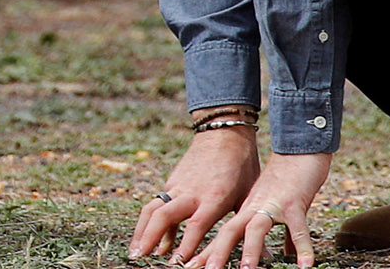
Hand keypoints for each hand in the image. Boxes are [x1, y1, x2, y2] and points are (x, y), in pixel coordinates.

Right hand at [131, 128, 259, 263]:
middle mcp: (191, 192)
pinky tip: (147, 239)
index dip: (185, 246)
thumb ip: (241, 226)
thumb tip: (256, 255)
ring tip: (134, 252)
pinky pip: (157, 205)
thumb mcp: (246, 197)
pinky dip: (149, 223)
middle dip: (149, 238)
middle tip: (140, 257)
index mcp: (214, 197)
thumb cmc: (241, 168)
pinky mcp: (172, 182)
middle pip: (163, 215)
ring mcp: (178, 186)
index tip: (175, 263)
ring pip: (153, 209)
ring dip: (141, 231)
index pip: (196, 225)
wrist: (224, 134)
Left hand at [192, 152, 331, 268]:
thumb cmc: (286, 179)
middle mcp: (254, 207)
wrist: (299, 149)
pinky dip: (302, 248)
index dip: (206, 251)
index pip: (222, 234)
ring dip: (250, 250)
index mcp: (246, 209)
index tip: (189, 266)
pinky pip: (298, 228)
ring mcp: (273, 204)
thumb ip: (277, 231)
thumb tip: (285, 254)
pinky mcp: (294, 203)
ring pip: (256, 228)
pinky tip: (305, 266)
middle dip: (216, 252)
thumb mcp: (273, 206)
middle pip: (230, 231)